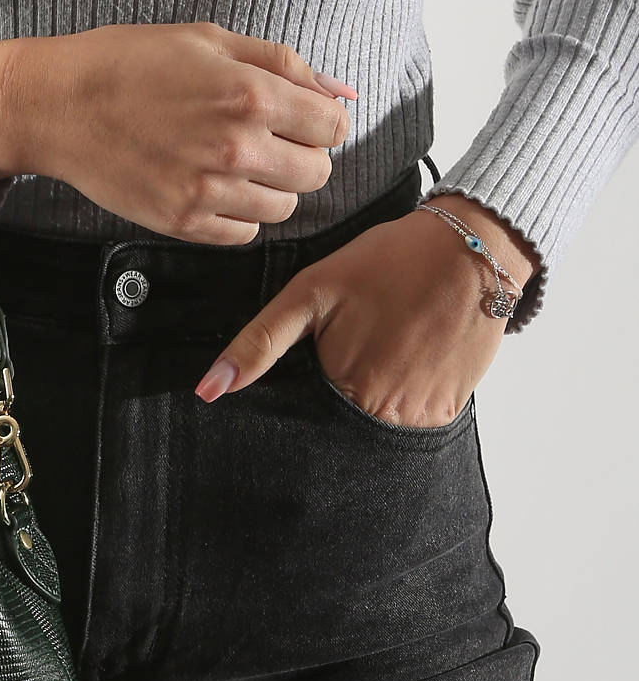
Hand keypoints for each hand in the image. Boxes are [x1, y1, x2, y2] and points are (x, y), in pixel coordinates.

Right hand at [0, 21, 355, 240]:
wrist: (60, 106)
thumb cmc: (131, 62)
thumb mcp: (210, 39)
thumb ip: (284, 65)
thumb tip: (345, 93)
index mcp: (251, 93)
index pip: (332, 127)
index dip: (322, 121)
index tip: (301, 118)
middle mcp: (237, 147)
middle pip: (316, 173)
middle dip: (302, 155)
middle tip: (268, 140)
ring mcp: (209, 191)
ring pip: (283, 208)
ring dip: (272, 187)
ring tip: (238, 163)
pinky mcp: (182, 222)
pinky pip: (243, 234)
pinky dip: (240, 215)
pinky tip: (215, 187)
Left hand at [192, 199, 529, 425]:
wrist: (470, 249)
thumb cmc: (387, 264)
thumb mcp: (310, 293)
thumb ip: (259, 343)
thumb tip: (209, 391)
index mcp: (343, 392)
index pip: (303, 425)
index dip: (301, 405)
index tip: (314, 372)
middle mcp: (383, 415)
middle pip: (338, 431)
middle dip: (334, 404)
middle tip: (354, 353)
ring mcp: (419, 417)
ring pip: (375, 429)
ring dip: (370, 402)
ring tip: (380, 353)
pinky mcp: (448, 410)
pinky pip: (411, 421)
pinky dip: (403, 398)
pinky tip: (405, 360)